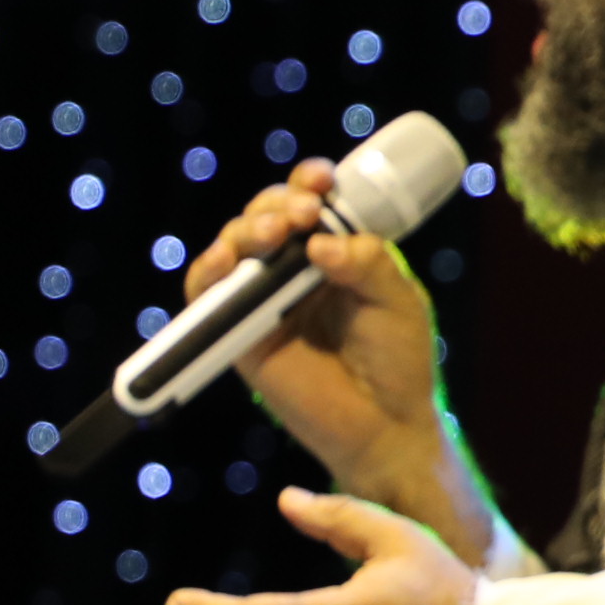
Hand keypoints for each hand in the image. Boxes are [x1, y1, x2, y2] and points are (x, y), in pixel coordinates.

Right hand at [182, 166, 474, 537]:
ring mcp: (263, 300)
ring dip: (247, 229)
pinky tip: (227, 260)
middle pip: (265, 216)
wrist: (387, 423)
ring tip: (276, 232)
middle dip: (278, 203)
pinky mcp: (238, 334)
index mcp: (333, 253)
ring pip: (235, 246)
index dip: (307, 183)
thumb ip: (367, 263)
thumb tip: (319, 241)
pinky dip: (209, 271)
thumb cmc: (398, 360)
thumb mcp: (397, 300)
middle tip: (304, 212)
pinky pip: (206, 295)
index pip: (309, 204)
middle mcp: (293, 271)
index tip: (322, 180)